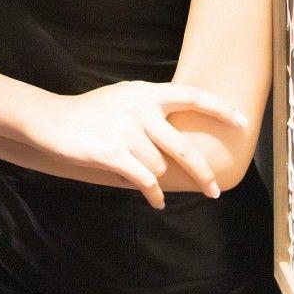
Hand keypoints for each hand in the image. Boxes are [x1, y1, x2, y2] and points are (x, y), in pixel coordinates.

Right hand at [30, 81, 248, 209]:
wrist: (52, 120)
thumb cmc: (91, 111)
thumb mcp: (124, 97)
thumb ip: (152, 107)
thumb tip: (182, 126)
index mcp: (147, 92)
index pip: (192, 95)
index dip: (220, 109)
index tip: (241, 122)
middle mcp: (141, 109)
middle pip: (184, 148)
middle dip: (202, 173)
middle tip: (215, 191)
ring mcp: (127, 131)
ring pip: (160, 167)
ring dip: (156, 179)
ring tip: (147, 181)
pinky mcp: (113, 153)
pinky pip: (145, 180)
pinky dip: (153, 194)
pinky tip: (155, 201)